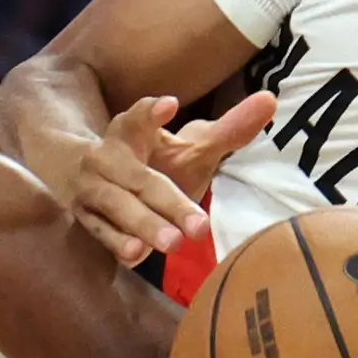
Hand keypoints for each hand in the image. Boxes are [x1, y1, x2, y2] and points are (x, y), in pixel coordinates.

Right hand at [65, 90, 277, 265]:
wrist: (89, 179)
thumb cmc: (153, 162)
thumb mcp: (189, 144)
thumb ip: (228, 129)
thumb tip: (269, 101)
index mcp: (130, 134)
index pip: (137, 119)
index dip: (149, 113)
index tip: (170, 105)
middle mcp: (107, 159)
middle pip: (139, 179)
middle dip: (168, 202)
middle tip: (199, 226)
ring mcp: (94, 191)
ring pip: (118, 207)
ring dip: (143, 225)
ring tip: (171, 243)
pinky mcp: (88, 219)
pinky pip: (102, 233)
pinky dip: (117, 244)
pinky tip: (137, 256)